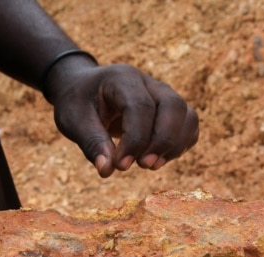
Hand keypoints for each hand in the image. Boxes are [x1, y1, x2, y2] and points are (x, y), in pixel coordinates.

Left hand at [47, 62, 198, 177]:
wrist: (85, 90)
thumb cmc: (78, 103)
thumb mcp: (74, 121)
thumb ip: (91, 143)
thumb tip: (107, 170)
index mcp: (122, 78)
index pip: (140, 107)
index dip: (135, 139)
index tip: (121, 165)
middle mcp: (148, 82)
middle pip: (173, 106)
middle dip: (162, 141)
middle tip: (143, 166)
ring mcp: (163, 94)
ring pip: (187, 115)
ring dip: (175, 145)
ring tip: (150, 165)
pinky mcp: (170, 110)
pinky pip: (189, 125)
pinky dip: (180, 145)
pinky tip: (159, 159)